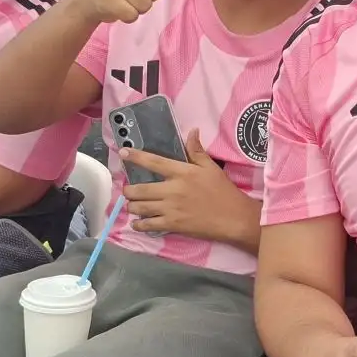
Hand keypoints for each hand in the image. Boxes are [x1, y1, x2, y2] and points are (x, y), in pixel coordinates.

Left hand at [119, 129, 259, 243]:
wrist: (233, 218)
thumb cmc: (222, 191)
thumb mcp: (211, 168)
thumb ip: (197, 151)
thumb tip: (192, 131)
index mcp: (182, 173)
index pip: (154, 162)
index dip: (136, 157)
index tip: (123, 153)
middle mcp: (172, 190)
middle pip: (140, 189)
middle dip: (128, 191)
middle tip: (128, 190)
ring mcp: (171, 209)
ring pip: (141, 207)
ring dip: (132, 207)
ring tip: (132, 205)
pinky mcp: (173, 225)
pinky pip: (149, 225)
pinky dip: (139, 225)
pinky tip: (137, 223)